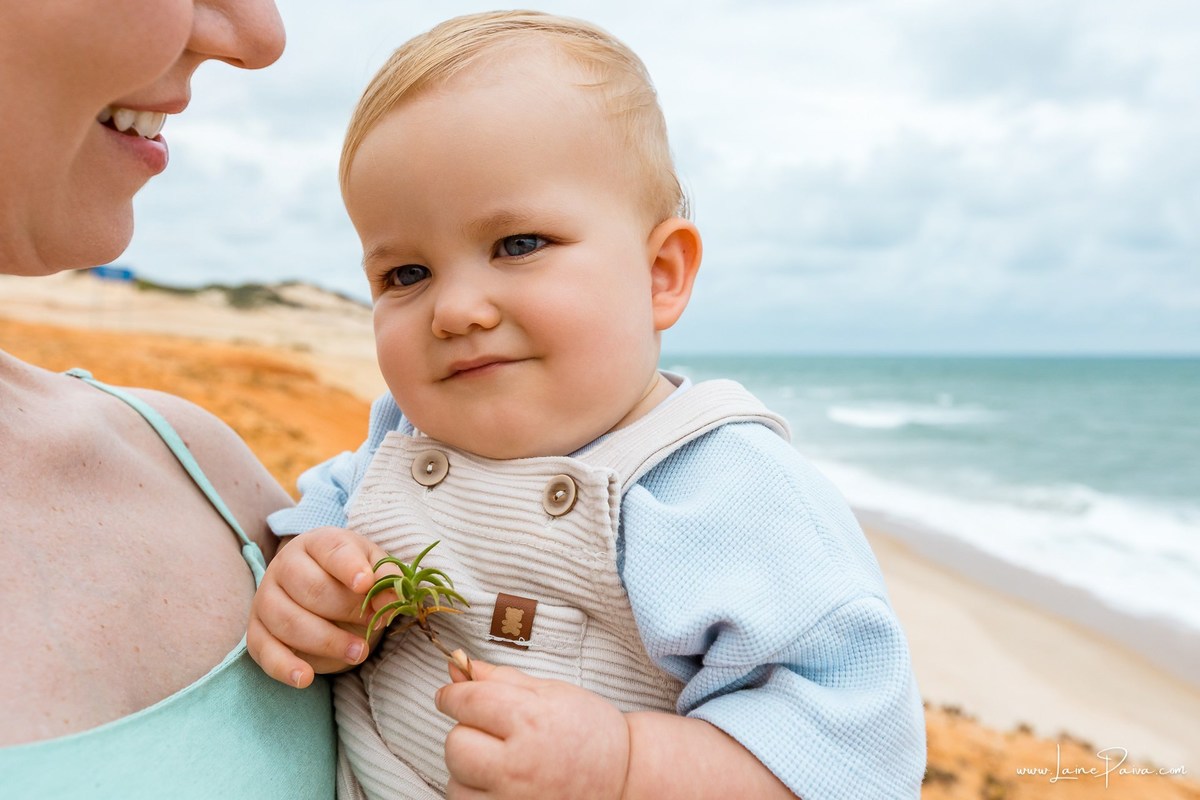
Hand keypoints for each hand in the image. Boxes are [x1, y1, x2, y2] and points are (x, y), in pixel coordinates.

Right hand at [247, 526, 392, 687]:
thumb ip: (386, 579)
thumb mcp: (374, 569)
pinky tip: (305, 678)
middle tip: (376, 625)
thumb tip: (392, 599)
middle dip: (346, 611)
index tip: (366, 584)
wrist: (324, 591)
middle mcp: (285, 565)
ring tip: (359, 652)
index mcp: (317, 543)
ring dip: (326, 641)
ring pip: (288, 621)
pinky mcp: (256, 631)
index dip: (349, 568)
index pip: (331, 551)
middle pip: (311, 589)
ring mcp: (266, 598)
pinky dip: (283, 667)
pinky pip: (264, 650)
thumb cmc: (352, 578)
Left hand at [435, 660, 629, 799]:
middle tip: (489, 732)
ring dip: (468, 769)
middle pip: (455, 743)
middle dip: (465, 732)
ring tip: (498, 762)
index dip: (453, 695)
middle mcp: (518, 764)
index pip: (467, 702)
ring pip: (456, 781)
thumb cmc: (591, 733)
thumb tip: (460, 665)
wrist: (624, 779)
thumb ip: (502, 680)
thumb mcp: (552, 693)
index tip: (451, 695)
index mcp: (531, 720)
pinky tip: (498, 784)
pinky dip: (474, 793)